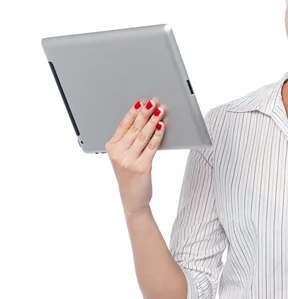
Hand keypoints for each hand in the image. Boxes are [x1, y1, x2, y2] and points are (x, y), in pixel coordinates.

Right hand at [105, 99, 165, 215]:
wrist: (132, 199)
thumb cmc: (131, 175)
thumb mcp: (124, 156)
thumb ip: (130, 140)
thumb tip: (144, 119)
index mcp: (111, 148)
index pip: (123, 125)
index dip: (132, 112)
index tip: (141, 102)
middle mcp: (118, 153)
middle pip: (134, 128)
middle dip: (144, 113)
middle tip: (153, 102)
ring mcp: (128, 160)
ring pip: (143, 135)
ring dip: (153, 121)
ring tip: (160, 111)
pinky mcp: (141, 167)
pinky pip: (151, 146)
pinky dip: (158, 134)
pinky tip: (162, 126)